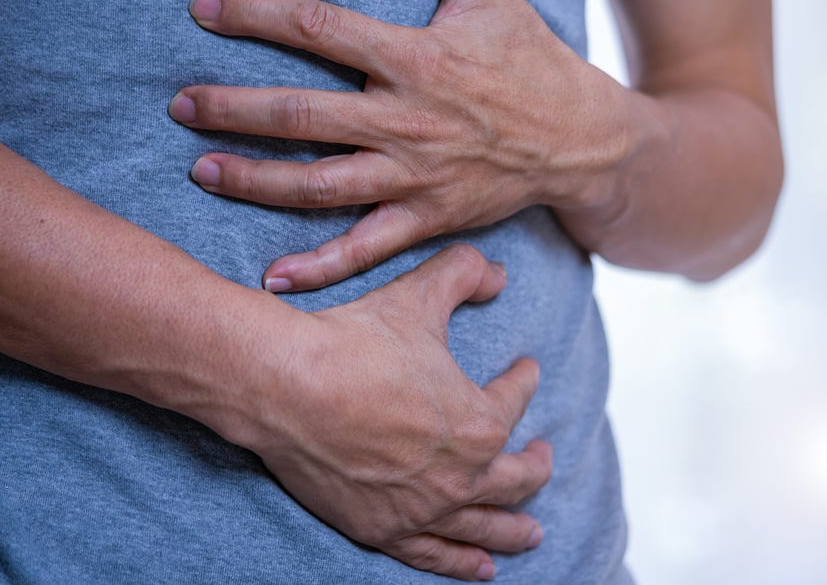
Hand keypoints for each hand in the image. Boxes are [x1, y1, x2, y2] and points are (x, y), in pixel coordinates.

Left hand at [169, 0, 631, 291]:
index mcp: (415, 57)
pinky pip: (364, 248)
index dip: (255, 15)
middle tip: (180, 104)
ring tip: (203, 170)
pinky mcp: (426, 220)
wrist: (581, 139)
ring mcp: (414, 177)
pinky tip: (272, 276)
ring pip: (319, 186)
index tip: (204, 10)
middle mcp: (407, 121)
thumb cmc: (527, 55)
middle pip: (301, 117)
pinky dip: (319, 267)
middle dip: (232, 109)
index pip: (318, 29)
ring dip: (255, 180)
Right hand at [223, 244, 551, 580]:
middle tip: (542, 456)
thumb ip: (465, 274)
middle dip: (534, 466)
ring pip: (484, 527)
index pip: (515, 402)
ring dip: (513, 530)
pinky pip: (434, 554)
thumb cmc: (354, 341)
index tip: (524, 370)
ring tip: (532, 535)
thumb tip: (498, 272)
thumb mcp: (420, 294)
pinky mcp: (382, 529)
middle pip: (515, 479)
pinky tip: (481, 568)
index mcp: (480, 424)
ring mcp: (422, 510)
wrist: (284, 385)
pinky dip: (461, 562)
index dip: (522, 380)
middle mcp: (460, 477)